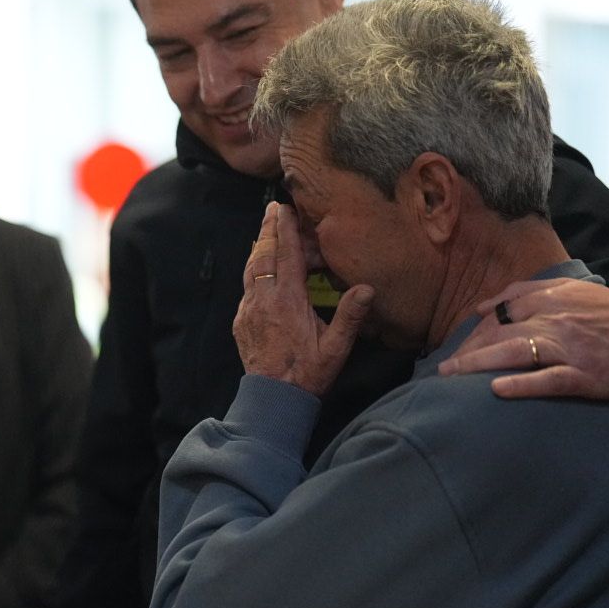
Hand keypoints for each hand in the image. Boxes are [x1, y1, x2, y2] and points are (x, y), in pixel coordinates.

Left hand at [234, 203, 373, 396]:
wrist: (273, 398)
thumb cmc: (307, 373)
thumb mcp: (336, 347)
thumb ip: (350, 315)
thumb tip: (367, 287)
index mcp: (287, 301)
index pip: (286, 255)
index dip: (286, 230)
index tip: (284, 208)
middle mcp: (263, 300)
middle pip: (263, 255)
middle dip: (268, 230)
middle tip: (271, 209)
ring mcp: (249, 310)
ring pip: (251, 270)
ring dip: (258, 248)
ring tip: (264, 231)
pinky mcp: (241, 322)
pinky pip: (246, 288)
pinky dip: (253, 270)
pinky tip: (258, 268)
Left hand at [438, 278, 608, 399]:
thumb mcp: (571, 291)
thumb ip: (526, 294)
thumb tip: (483, 307)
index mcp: (551, 299)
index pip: (499, 315)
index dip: (472, 333)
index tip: (452, 350)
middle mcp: (556, 321)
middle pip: (499, 333)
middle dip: (466, 351)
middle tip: (442, 370)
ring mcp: (570, 349)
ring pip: (515, 352)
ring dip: (479, 363)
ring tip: (451, 376)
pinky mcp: (586, 375)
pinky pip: (548, 380)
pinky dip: (522, 384)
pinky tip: (497, 389)